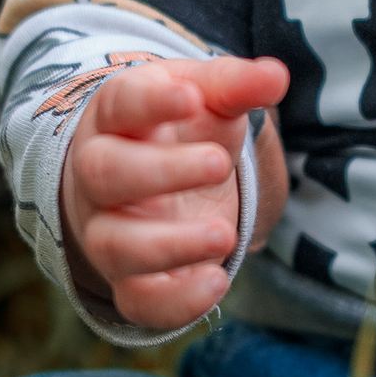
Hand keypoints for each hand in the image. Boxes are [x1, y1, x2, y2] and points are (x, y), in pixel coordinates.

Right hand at [59, 56, 288, 336]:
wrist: (157, 184)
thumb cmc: (180, 130)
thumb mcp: (207, 98)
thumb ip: (236, 85)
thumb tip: (276, 76)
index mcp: (117, 117)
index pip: (120, 103)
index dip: (150, 102)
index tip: (191, 98)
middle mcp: (99, 175)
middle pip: (105, 173)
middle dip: (161, 171)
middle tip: (219, 163)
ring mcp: (109, 231)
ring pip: (115, 244)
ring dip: (168, 244)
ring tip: (224, 233)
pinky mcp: (129, 280)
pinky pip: (137, 301)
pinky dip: (174, 300)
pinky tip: (217, 283)